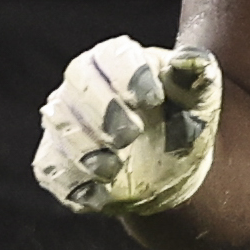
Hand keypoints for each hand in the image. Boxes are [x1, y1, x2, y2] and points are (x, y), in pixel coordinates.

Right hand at [32, 37, 221, 218]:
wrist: (174, 165)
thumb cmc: (184, 118)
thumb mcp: (199, 97)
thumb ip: (197, 75)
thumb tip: (190, 60)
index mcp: (118, 62)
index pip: (110, 55)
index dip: (127, 74)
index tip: (153, 99)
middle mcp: (84, 86)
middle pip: (78, 85)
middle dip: (103, 110)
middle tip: (131, 134)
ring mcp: (66, 123)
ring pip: (59, 125)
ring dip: (83, 148)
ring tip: (114, 167)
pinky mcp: (58, 159)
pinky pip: (50, 168)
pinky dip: (70, 182)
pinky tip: (97, 194)